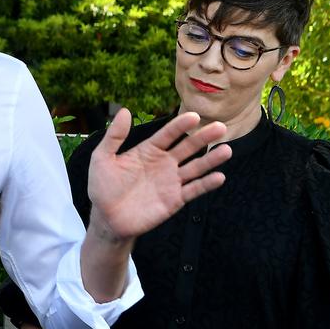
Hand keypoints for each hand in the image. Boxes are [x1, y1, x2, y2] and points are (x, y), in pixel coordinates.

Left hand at [87, 108, 230, 241]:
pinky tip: (219, 177)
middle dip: (203, 137)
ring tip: (226, 150)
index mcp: (148, 151)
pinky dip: (207, 184)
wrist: (107, 218)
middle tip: (220, 127)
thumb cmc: (103, 187)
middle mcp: (163, 163)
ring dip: (211, 159)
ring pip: (195, 167)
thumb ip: (114, 136)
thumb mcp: (103, 158)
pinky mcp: (175, 200)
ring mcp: (171, 181)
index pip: (167, 134)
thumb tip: (124, 110)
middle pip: (187, 147)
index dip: (180, 125)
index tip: (193, 116)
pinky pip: (194, 190)